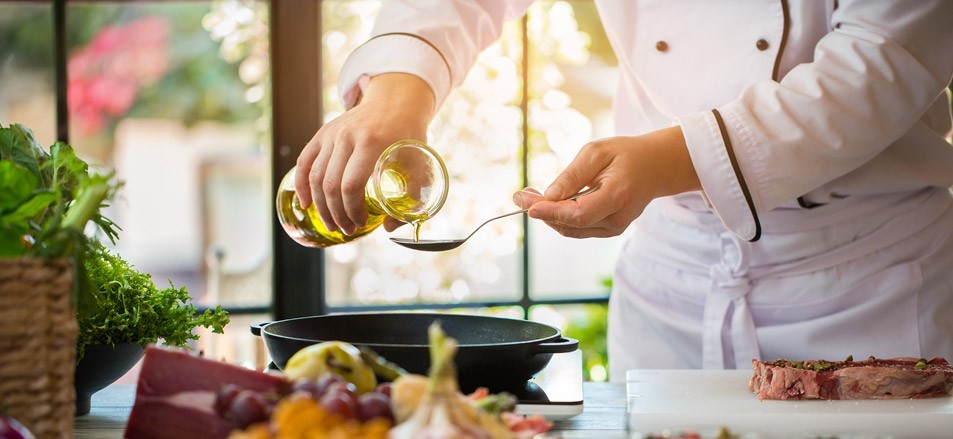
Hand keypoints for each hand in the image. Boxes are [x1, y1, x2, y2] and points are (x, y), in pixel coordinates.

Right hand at [295, 73, 434, 234]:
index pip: (351, 185)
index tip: (362, 223)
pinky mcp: (323, 133)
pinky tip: (306, 203)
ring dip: (321, 206)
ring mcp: (332, 134)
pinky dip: (302, 185)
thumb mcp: (420, 163)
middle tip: (347, 229)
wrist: (396, 101)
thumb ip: (412, 197)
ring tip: (333, 223)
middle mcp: (347, 136)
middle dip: (337, 214)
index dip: (353, 210)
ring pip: (316, 177)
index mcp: (371, 143)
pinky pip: (305, 162)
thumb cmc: (409, 136)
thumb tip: (388, 228)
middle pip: (331, 185)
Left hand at [512, 126, 699, 237]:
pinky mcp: (608, 230)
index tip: (527, 204)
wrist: (655, 168)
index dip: (551, 212)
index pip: (579, 213)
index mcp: (619, 196)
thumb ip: (573, 175)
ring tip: (529, 195)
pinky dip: (559, 217)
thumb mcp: (597, 152)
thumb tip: (549, 195)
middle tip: (520, 195)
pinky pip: (577, 228)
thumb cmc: (626, 155)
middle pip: (571, 224)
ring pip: (570, 229)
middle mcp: (618, 218)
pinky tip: (548, 202)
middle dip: (541, 211)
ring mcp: (614, 228)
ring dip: (547, 215)